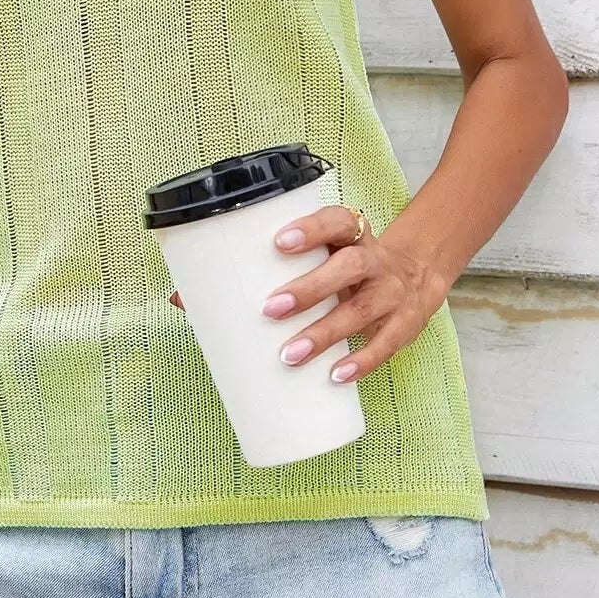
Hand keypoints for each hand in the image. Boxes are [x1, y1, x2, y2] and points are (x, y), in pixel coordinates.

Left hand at [170, 204, 444, 384]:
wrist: (416, 272)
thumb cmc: (342, 263)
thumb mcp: (315, 256)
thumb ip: (259, 271)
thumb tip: (182, 299)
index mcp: (349, 234)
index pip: (336, 220)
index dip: (310, 229)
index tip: (277, 243)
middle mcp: (374, 259)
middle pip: (347, 267)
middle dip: (309, 289)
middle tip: (270, 309)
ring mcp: (392, 292)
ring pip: (362, 309)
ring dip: (325, 333)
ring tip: (290, 354)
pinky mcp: (405, 324)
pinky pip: (386, 343)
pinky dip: (363, 362)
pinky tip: (336, 377)